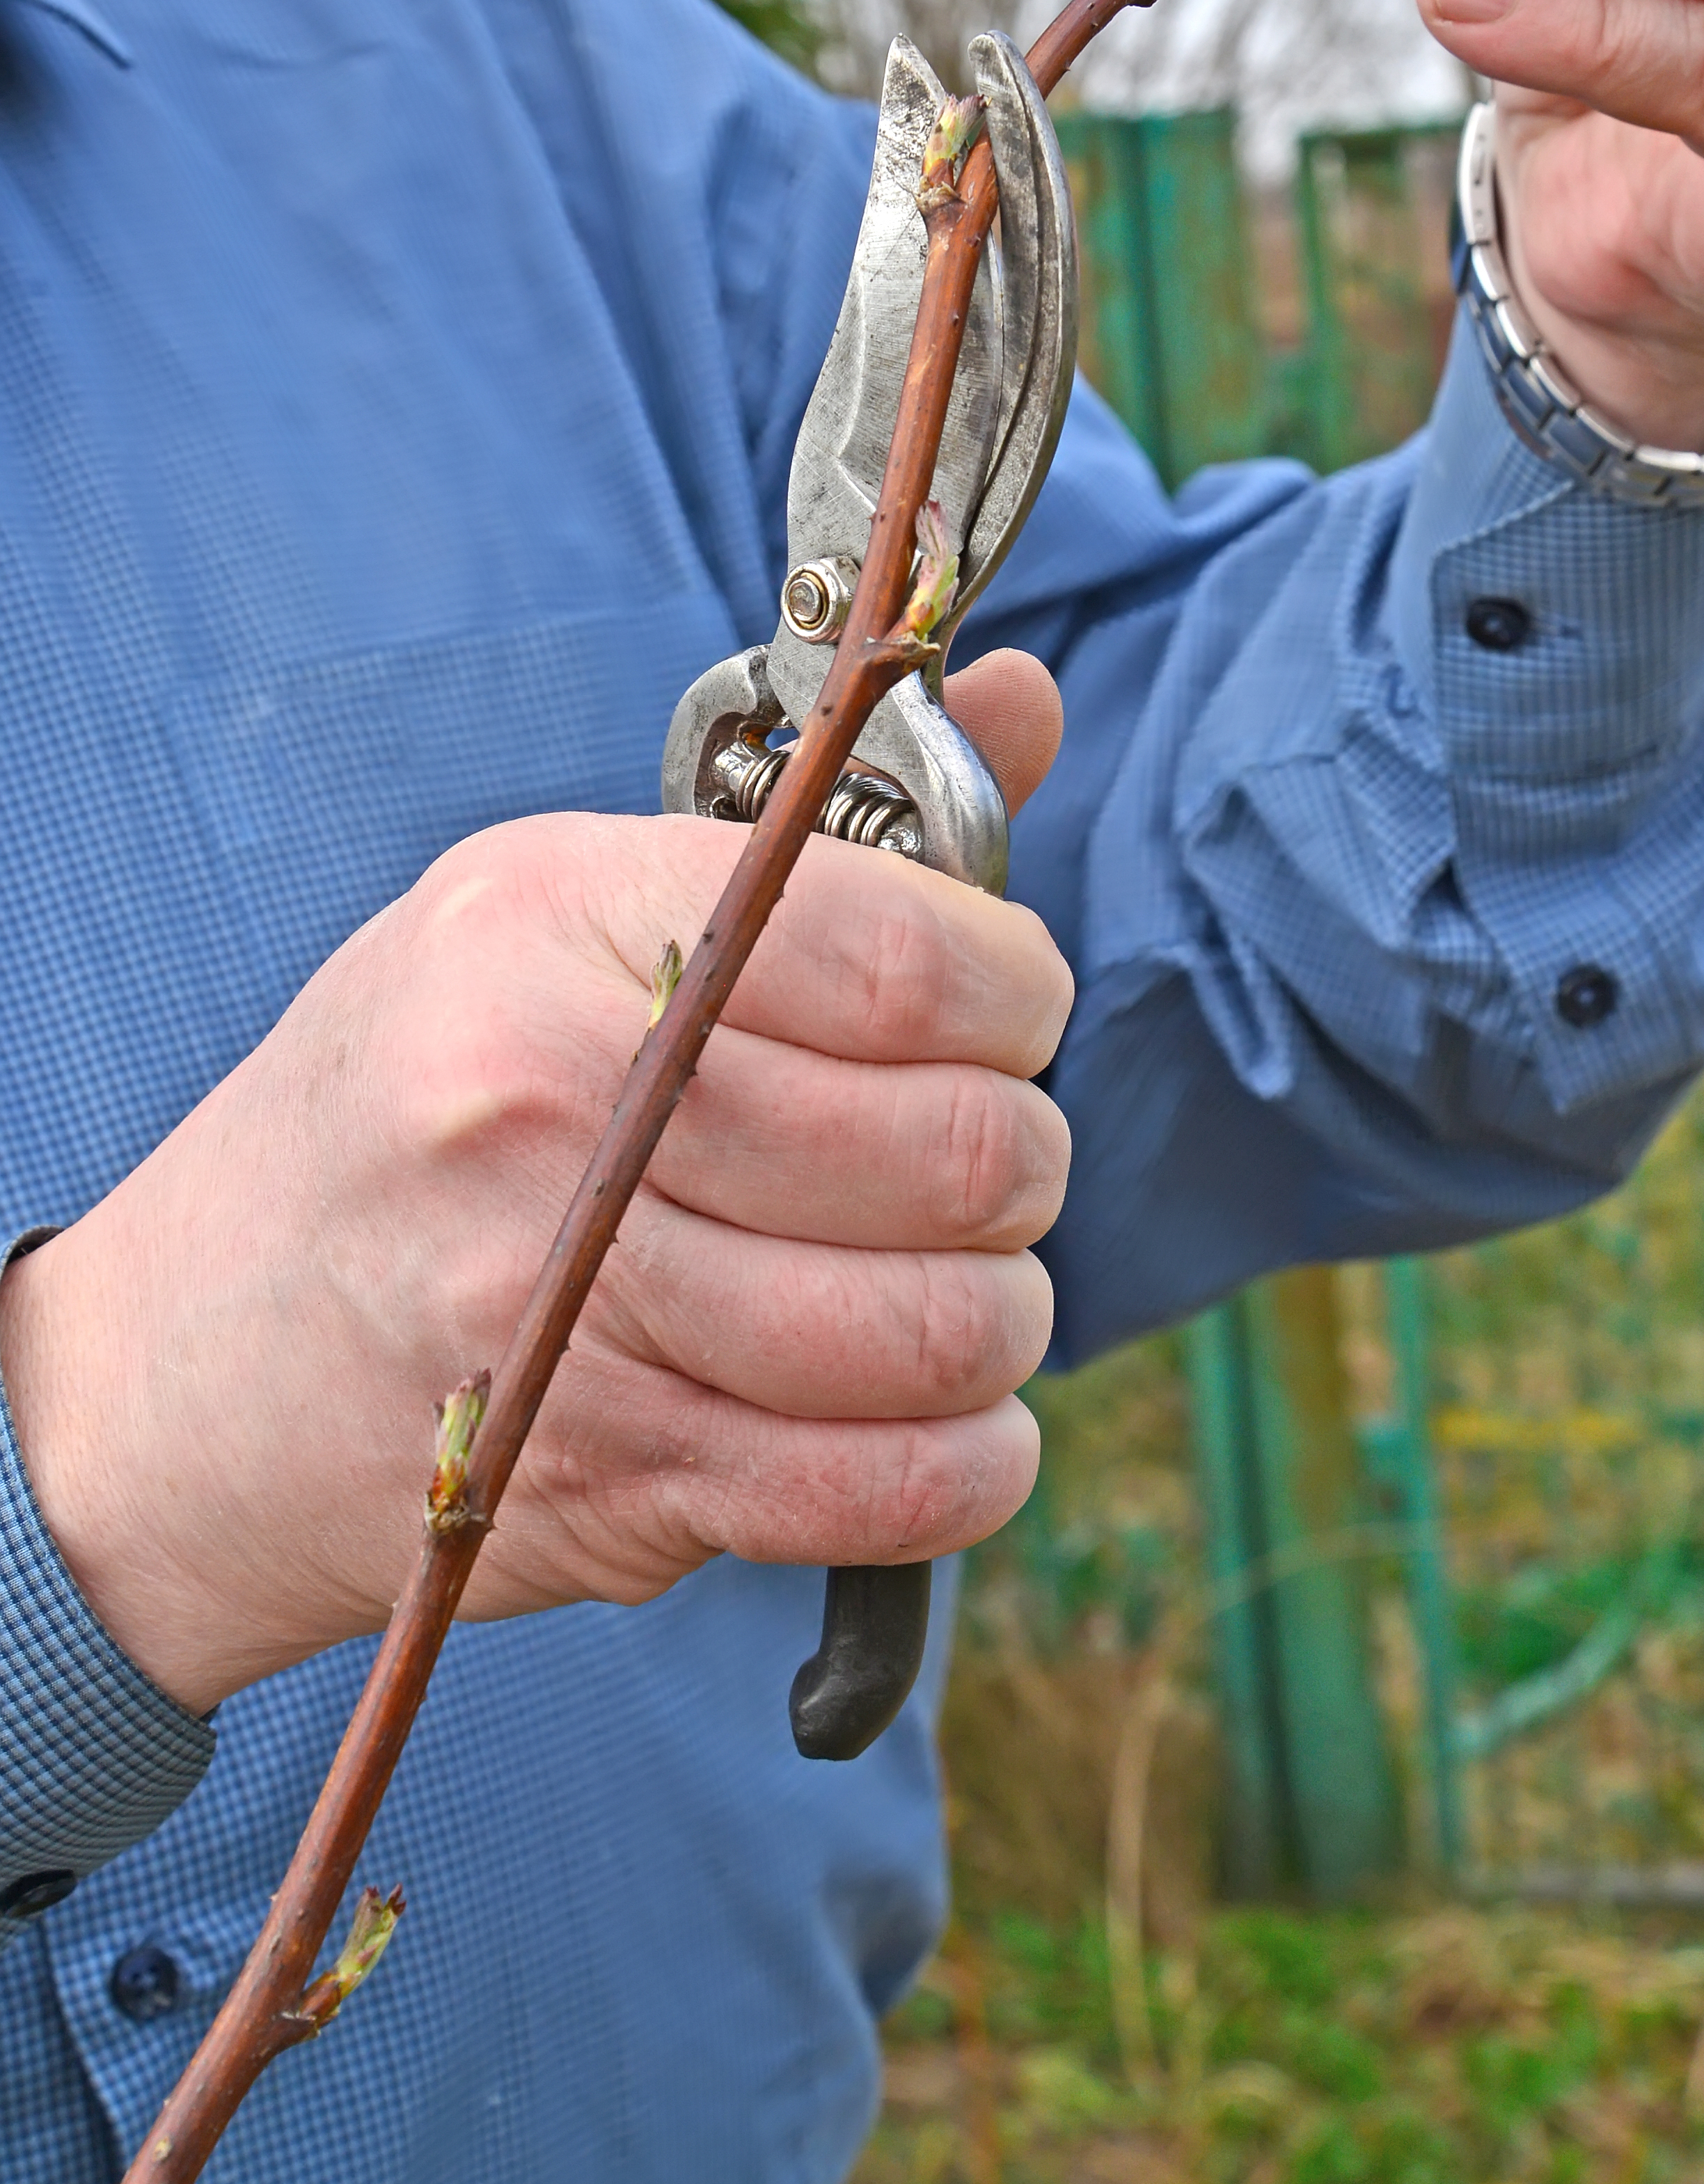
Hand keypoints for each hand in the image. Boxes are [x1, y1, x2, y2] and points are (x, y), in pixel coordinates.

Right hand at [0, 653, 1070, 1716]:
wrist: (195, 1355)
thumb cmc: (421, 1096)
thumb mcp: (564, 900)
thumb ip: (820, 827)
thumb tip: (1029, 695)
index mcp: (559, 923)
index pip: (904, 955)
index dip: (1017, 992)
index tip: (1008, 1012)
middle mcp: (556, 1106)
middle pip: (956, 1153)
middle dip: (1024, 1162)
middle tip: (983, 1161)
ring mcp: (573, 1308)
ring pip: (942, 1331)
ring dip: (1000, 1318)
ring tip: (950, 1284)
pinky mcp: (603, 1475)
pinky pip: (883, 1488)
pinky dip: (967, 1462)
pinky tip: (945, 1416)